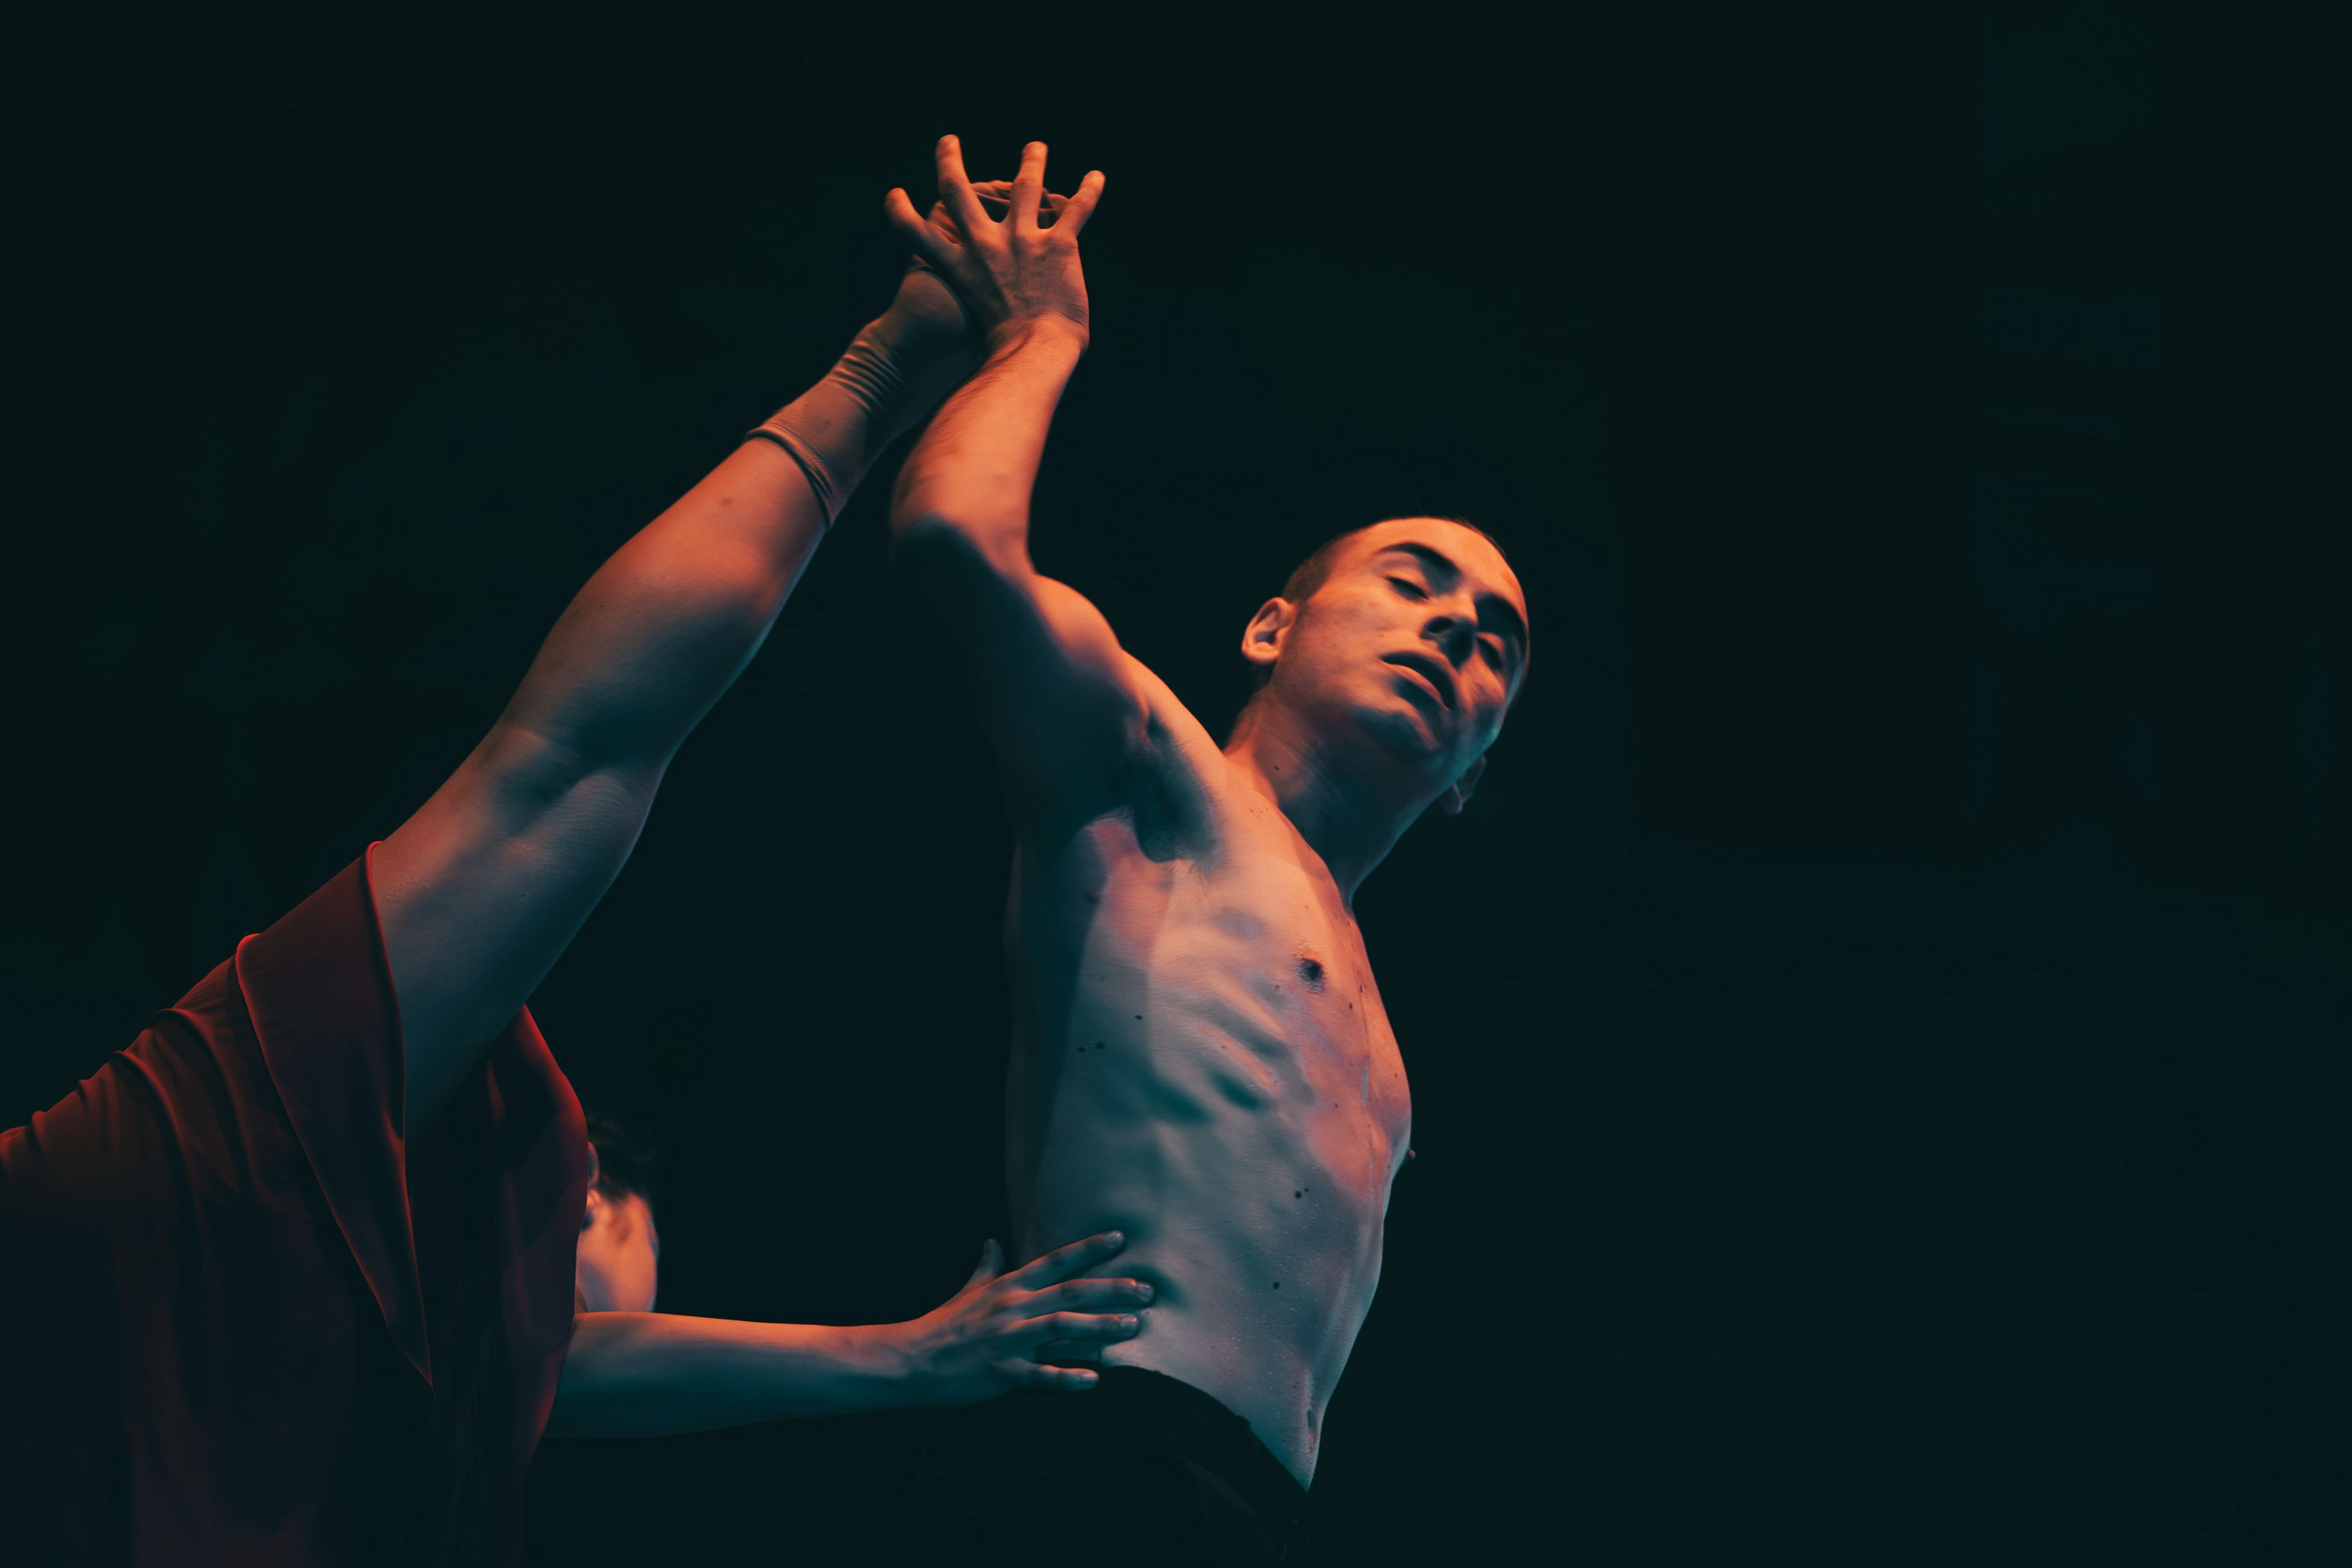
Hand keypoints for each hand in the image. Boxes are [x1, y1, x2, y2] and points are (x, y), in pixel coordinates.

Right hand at [884, 137, 1103, 349]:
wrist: (1031, 352)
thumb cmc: (1002, 353)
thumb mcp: (969, 329)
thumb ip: (969, 309)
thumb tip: (979, 326)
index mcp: (960, 266)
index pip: (917, 233)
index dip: (901, 212)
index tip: (895, 193)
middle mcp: (987, 245)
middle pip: (959, 191)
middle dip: (949, 162)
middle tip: (948, 142)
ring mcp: (1024, 240)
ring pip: (1026, 187)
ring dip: (1031, 162)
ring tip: (1035, 147)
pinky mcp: (1059, 245)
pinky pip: (1076, 210)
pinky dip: (1089, 192)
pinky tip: (1097, 177)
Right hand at [886, 1231, 1150, 1403]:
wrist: (910, 1360)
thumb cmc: (943, 1326)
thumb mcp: (968, 1291)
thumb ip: (987, 1268)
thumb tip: (992, 1241)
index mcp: (1008, 1287)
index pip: (1056, 1261)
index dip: (1088, 1248)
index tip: (1121, 1237)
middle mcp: (1012, 1308)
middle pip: (1070, 1292)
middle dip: (1111, 1289)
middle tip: (1147, 1290)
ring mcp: (1007, 1340)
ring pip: (1061, 1327)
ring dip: (1099, 1327)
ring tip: (1133, 1328)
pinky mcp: (1001, 1372)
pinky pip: (1039, 1375)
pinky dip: (1066, 1376)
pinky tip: (1094, 1380)